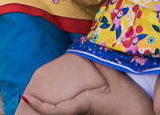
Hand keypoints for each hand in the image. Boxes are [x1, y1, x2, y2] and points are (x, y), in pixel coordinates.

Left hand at [21, 78, 152, 114]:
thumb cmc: (133, 105)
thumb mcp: (119, 83)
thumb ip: (104, 67)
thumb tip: (90, 51)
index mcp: (85, 104)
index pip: (56, 110)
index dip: (39, 106)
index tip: (26, 98)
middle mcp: (84, 111)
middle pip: (58, 113)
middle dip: (43, 108)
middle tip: (28, 98)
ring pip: (67, 112)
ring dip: (53, 108)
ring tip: (40, 99)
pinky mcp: (96, 114)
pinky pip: (76, 111)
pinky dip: (65, 107)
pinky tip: (64, 101)